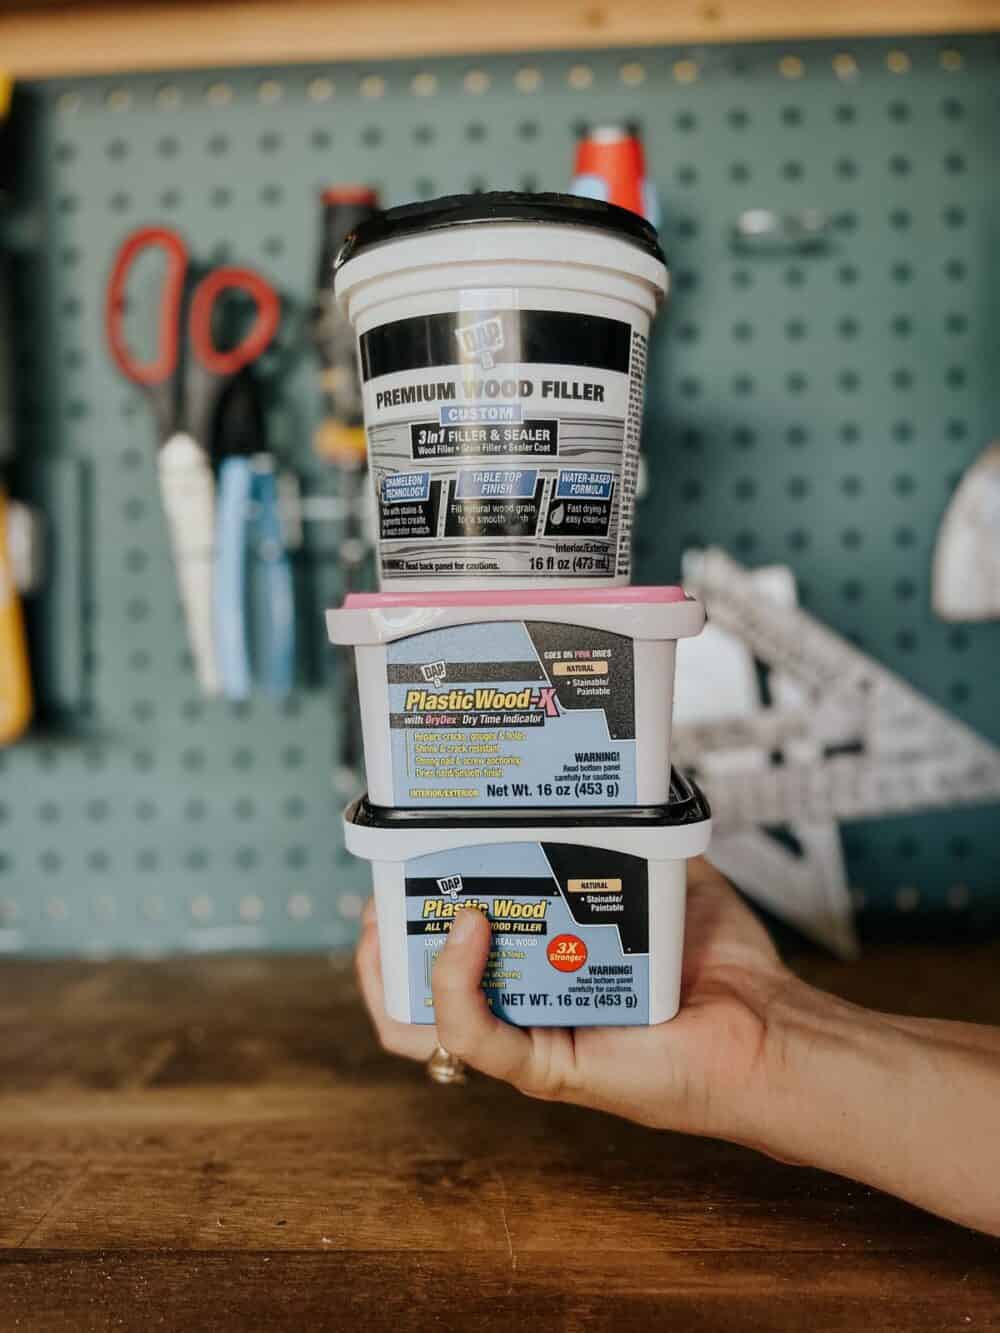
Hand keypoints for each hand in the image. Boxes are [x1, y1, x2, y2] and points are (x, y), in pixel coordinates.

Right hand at [355, 856, 790, 1142]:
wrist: (767, 1022)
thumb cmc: (718, 962)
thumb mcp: (658, 871)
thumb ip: (624, 827)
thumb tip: (605, 769)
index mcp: (532, 960)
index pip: (439, 940)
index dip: (404, 900)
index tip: (399, 850)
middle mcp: (518, 1000)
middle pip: (409, 979)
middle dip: (378, 928)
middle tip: (384, 879)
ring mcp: (524, 1036)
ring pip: (416, 1020)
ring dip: (388, 965)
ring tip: (390, 915)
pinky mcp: (543, 1066)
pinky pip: (473, 1035)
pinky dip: (452, 983)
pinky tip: (468, 930)